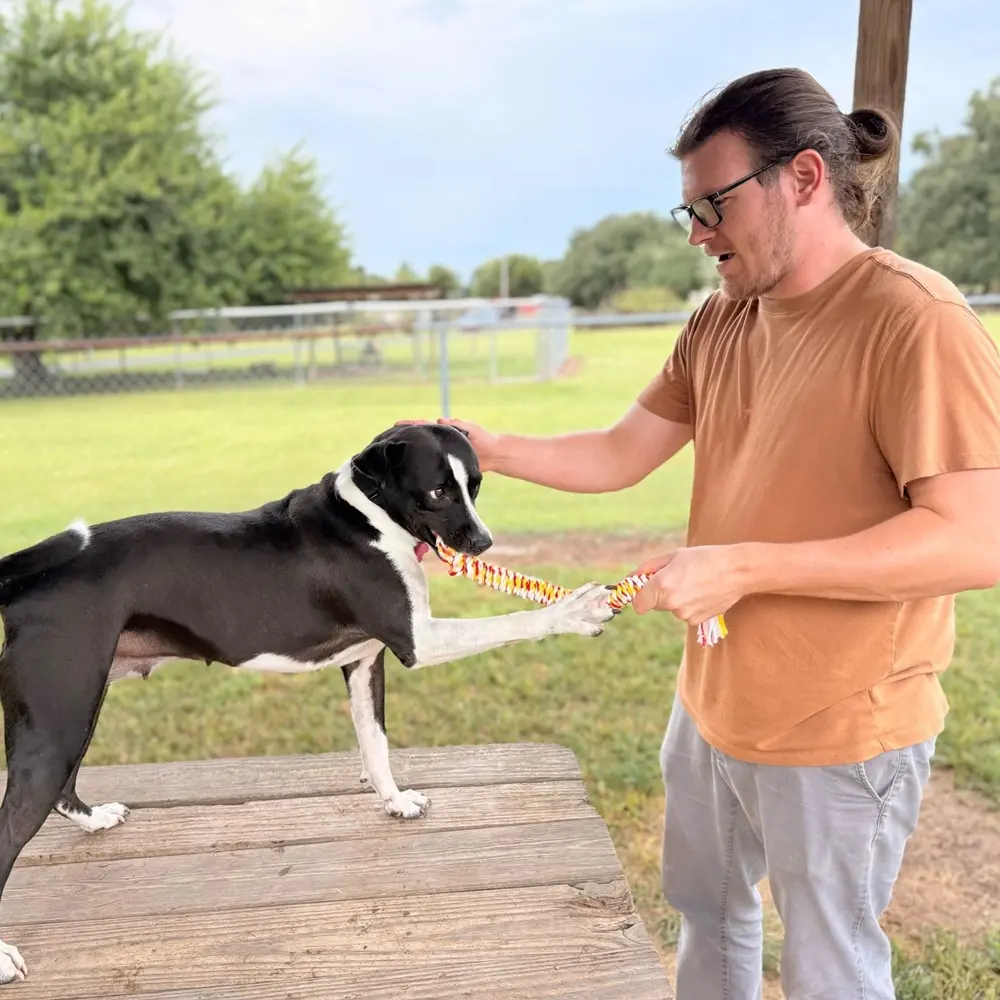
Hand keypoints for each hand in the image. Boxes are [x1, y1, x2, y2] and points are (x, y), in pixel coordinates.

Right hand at [394, 416, 501, 472]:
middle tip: (391, 436)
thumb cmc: (484, 438)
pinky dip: (424, 465)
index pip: (425, 425)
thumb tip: (440, 419)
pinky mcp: (448, 465)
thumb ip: (458, 424)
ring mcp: (443, 453)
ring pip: (425, 450)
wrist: (494, 454)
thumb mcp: (471, 428)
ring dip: (413, 450)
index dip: (412, 424)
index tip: (398, 424)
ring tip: (397, 451)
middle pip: (421, 437)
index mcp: (445, 430)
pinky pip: (434, 464)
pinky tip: (414, 469)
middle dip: (407, 436)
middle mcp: (441, 441)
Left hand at [630, 545, 747, 625]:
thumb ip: (648, 568)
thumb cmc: (704, 558)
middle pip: (654, 605)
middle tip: (677, 578)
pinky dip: (690, 605)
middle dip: (659, 594)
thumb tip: (630, 579)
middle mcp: (671, 603)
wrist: (736, 571)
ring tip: (694, 583)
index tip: (645, 589)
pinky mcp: (696, 621)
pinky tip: (702, 592)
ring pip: (671, 609)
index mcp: (661, 585)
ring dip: (676, 599)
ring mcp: (684, 615)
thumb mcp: (673, 556)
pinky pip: (685, 614)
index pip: (638, 604)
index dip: (640, 596)